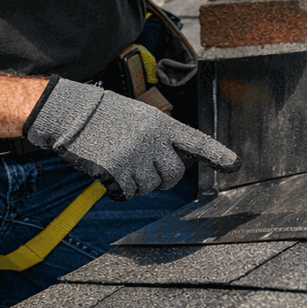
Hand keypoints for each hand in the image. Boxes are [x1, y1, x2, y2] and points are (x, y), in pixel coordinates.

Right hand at [23, 76, 241, 199]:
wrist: (72, 114)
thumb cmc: (105, 116)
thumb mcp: (139, 118)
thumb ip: (160, 138)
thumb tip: (173, 166)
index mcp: (161, 124)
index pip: (195, 141)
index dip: (217, 154)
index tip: (234, 164)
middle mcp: (152, 140)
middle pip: (173, 175)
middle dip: (161, 177)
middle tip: (142, 165)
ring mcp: (135, 156)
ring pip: (149, 187)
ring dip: (136, 182)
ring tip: (119, 159)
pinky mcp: (117, 171)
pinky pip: (128, 193)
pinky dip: (119, 189)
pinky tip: (108, 170)